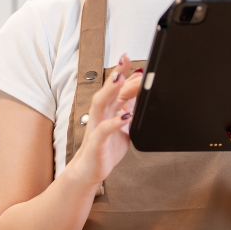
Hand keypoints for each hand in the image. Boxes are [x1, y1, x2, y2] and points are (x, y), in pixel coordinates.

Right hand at [65, 54, 143, 187]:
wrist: (90, 171)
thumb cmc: (106, 148)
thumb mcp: (123, 126)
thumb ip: (130, 110)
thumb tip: (140, 94)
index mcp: (107, 110)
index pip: (116, 88)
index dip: (123, 73)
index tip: (130, 59)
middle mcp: (100, 115)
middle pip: (107, 90)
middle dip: (116, 74)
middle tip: (124, 59)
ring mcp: (97, 127)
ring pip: (101, 104)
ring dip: (110, 90)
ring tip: (120, 78)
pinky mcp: (97, 142)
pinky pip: (103, 130)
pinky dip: (114, 122)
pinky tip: (125, 116)